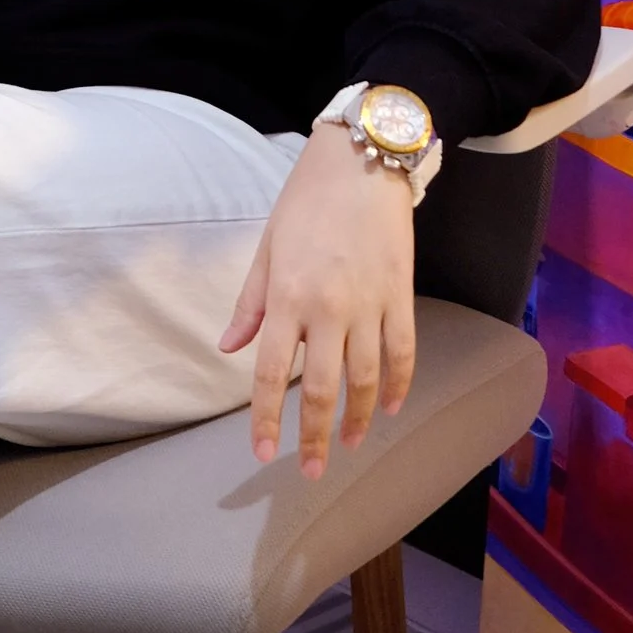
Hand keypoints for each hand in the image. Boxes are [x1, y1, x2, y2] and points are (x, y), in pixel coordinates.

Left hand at [219, 125, 416, 479]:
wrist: (362, 161)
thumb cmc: (306, 201)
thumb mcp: (267, 247)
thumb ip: (251, 303)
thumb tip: (229, 347)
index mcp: (287, 296)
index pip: (273, 373)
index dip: (268, 418)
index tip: (264, 452)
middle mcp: (328, 308)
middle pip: (324, 389)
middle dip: (317, 437)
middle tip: (312, 471)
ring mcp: (369, 304)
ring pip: (366, 379)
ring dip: (359, 420)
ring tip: (351, 446)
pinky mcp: (400, 295)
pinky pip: (403, 351)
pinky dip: (398, 385)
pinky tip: (388, 408)